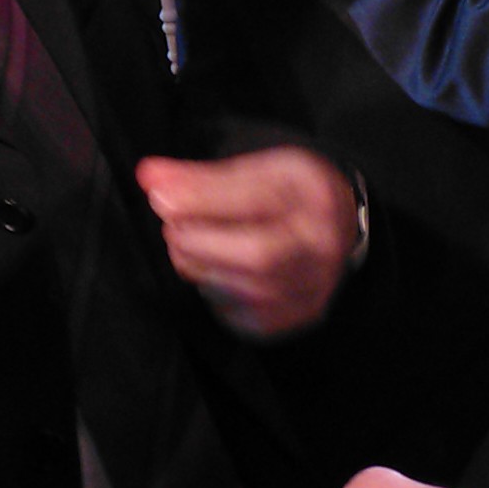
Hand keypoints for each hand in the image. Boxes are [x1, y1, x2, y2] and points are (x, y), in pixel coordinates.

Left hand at [136, 146, 360, 337]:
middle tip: (173, 225)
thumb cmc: (293, 196)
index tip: (160, 195)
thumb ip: (204, 177)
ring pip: (240, 291)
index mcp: (317, 202)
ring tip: (189, 243)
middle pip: (255, 257)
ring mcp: (312, 290)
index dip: (202, 200)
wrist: (338, 227)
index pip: (257, 202)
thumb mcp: (259, 169)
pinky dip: (213, 292)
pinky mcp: (294, 318)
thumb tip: (149, 176)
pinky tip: (215, 271)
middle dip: (198, 241)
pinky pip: (237, 315)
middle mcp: (322, 251)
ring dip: (198, 265)